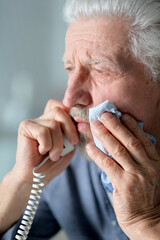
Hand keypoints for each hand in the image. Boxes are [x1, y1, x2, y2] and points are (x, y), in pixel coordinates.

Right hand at [14, 99, 78, 184]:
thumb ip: (75, 132)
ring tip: (53, 155)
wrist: (37, 177)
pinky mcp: (25, 127)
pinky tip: (41, 151)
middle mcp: (43, 117)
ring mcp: (33, 121)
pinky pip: (43, 132)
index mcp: (54, 120)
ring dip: (57, 144)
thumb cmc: (53, 162)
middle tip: (73, 143)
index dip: (74, 117)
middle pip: (59, 111)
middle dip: (70, 128)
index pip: (64, 106)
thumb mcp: (70, 146)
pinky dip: (47, 145)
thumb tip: (83, 122)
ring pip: (53, 124)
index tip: (80, 132)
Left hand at [86, 112, 159, 239]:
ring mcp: (136, 176)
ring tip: (94, 125)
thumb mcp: (147, 175)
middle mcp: (147, 167)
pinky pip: (108, 165)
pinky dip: (98, 154)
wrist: (145, 220)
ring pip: (118, 150)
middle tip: (104, 115)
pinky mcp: (124, 185)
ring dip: (105, 136)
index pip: (143, 139)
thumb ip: (138, 159)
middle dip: (116, 126)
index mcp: (155, 162)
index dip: (132, 126)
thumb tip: (121, 142)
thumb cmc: (144, 195)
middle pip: (130, 141)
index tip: (122, 115)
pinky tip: (89, 146)